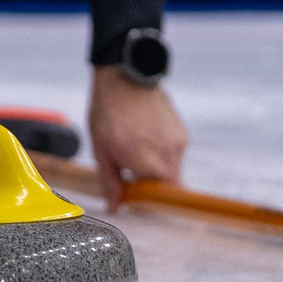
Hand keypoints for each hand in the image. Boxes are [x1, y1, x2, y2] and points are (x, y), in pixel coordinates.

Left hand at [87, 68, 187, 208]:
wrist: (125, 75)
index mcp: (149, 165)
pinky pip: (174, 151)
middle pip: (168, 185)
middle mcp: (170, 156)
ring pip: (172, 167)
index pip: (163, 199)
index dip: (152, 202)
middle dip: (151, 183)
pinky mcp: (181, 130)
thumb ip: (110, 182)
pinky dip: (161, 150)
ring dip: (156, 165)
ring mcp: (179, 142)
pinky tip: (144, 135)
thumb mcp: (101, 150)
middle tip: (130, 170)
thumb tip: (115, 206)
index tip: (138, 197)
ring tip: (135, 145)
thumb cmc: (109, 112)